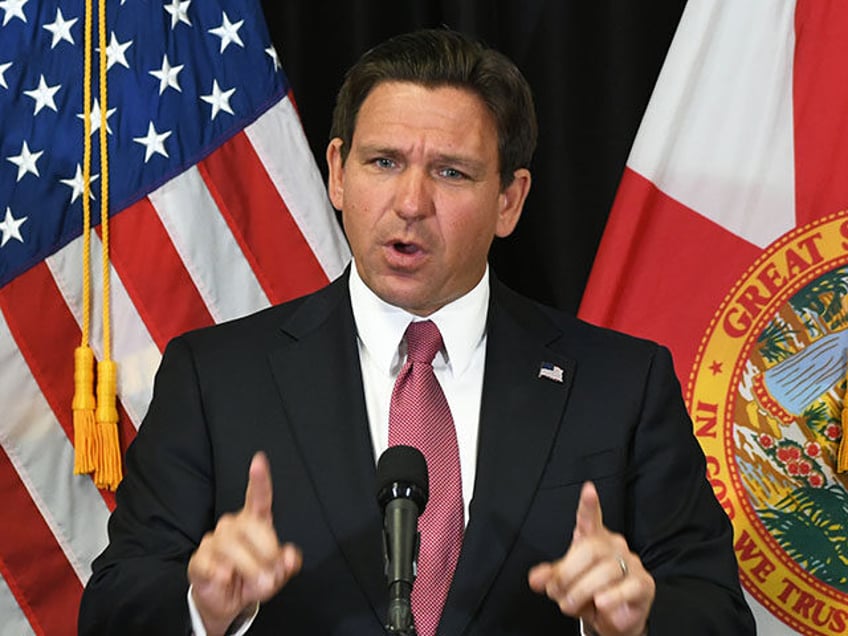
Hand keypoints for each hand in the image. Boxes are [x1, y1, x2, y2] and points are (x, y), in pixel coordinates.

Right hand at [188, 452, 301, 635]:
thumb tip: (289, 557)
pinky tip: (226, 578)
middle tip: (271, 574)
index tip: (259, 460)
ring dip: (249, 568)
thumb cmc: (252, 579)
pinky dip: (220, 573)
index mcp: (254, 523)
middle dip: (266, 551)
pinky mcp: (199, 560)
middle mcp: (232, 527)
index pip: (258, 497)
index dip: (259, 479)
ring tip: (257, 584)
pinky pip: (208, 562)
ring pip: (230, 546)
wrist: (227, 602)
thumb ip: (287, 564)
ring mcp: (213, 542)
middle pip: (249, 525)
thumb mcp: (276, 574)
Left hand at [528, 482, 654, 635]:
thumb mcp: (565, 584)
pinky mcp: (643, 583)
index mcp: (592, 539)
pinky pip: (628, 587)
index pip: (590, 518)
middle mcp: (613, 546)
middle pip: (591, 550)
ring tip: (573, 605)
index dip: (589, 505)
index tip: (588, 490)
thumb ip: (550, 577)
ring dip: (583, 592)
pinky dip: (612, 598)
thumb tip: (536, 579)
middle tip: (558, 593)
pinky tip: (601, 604)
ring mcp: (631, 563)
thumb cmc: (588, 593)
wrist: (611, 618)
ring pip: (607, 571)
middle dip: (568, 575)